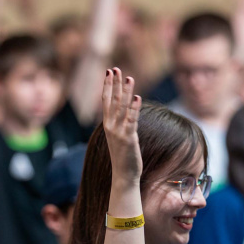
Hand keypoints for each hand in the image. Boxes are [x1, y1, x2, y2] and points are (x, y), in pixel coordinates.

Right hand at [102, 68, 141, 182]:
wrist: (123, 175)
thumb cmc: (123, 156)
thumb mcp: (119, 136)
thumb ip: (120, 123)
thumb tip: (126, 111)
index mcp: (107, 124)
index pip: (105, 100)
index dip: (107, 85)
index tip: (109, 72)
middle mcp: (110, 126)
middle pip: (113, 100)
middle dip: (115, 83)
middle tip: (116, 68)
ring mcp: (119, 132)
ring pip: (122, 107)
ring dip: (126, 91)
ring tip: (130, 77)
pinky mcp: (129, 138)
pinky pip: (132, 120)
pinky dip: (134, 108)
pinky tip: (137, 97)